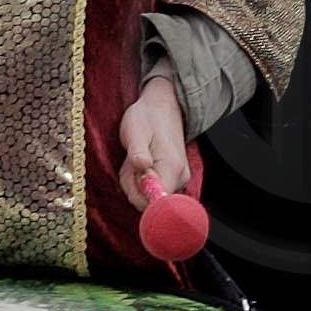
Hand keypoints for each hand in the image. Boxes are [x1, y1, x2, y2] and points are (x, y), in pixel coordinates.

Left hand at [118, 73, 190, 201]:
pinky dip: (138, 180)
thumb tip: (142, 167)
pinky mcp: (172, 179)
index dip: (139, 196)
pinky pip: (150, 190)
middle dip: (133, 186)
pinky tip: (138, 164)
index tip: (132, 177)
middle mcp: (180, 177)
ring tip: (134, 160)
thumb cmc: (147, 118)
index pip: (157, 203)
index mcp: (172, 167)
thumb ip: (137, 152)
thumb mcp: (135, 130)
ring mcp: (178, 179)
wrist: (162, 107)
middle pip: (149, 202)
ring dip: (134, 182)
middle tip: (130, 163)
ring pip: (147, 196)